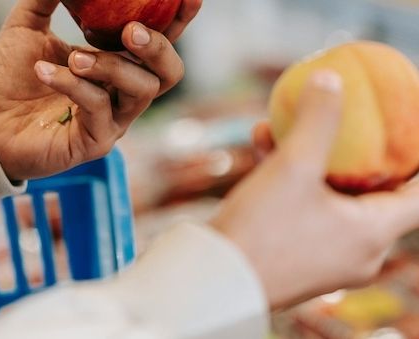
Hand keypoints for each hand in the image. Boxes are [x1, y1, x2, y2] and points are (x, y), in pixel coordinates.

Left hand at [0, 0, 202, 179]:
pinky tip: (45, 72)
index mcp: (116, 65)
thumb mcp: (28, 28)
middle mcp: (121, 95)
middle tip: (129, 31)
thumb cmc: (9, 76)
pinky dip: (74, 84)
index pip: (159, 43)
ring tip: (74, 56)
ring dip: (110, 66)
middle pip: (169, 74)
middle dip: (157, 48)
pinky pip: (100, 108)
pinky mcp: (94, 142)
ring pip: (141, 90)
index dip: (178, 20)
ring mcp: (112, 121)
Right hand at [212, 70, 418, 309]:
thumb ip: (317, 120)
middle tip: (357, 121)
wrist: (214, 280)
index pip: (418, 194)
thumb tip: (330, 78)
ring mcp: (324, 255)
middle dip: (359, 152)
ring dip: (314, 158)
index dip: (417, 160)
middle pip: (374, 192)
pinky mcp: (295, 255)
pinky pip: (303, 208)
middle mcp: (356, 250)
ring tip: (290, 123)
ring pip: (331, 196)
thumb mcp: (293, 166)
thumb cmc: (261, 229)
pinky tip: (261, 143)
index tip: (408, 129)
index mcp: (372, 234)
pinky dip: (290, 178)